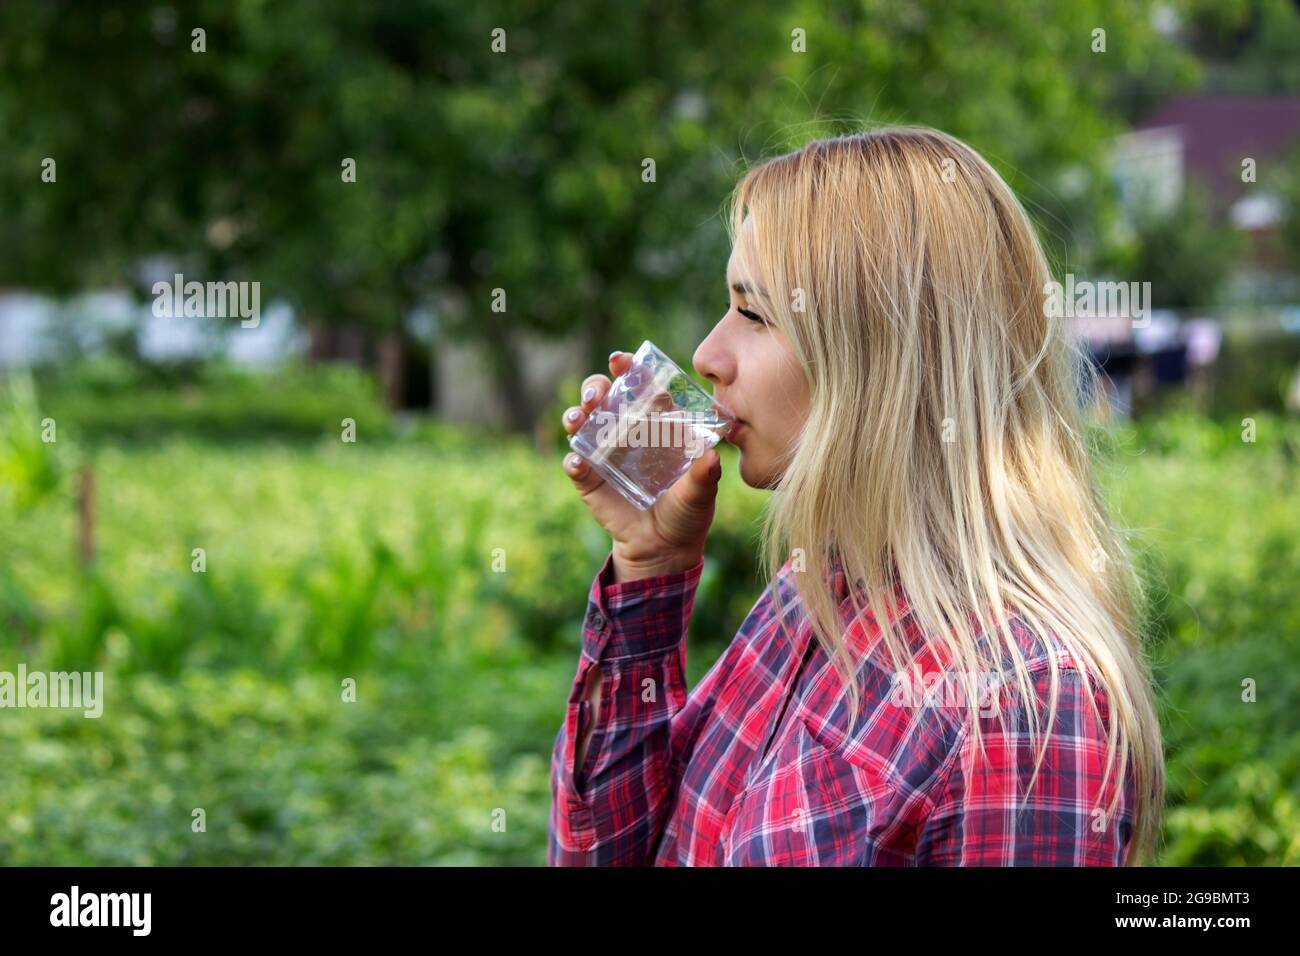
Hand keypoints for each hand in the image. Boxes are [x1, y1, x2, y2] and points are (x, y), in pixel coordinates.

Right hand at [561, 351, 721, 581]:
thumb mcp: (701, 491)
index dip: (628, 368)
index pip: (638, 385)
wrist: (666, 546)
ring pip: (581, 423)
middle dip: (594, 386)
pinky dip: (573, 461)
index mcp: (653, 423)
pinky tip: (577, 462)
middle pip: (602, 396)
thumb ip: (704, 474)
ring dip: (575, 415)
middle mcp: (624, 431)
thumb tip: (712, 457)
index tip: (621, 360)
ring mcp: (603, 454)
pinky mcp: (589, 479)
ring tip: (579, 419)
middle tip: (596, 393)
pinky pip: (575, 464)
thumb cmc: (688, 509)